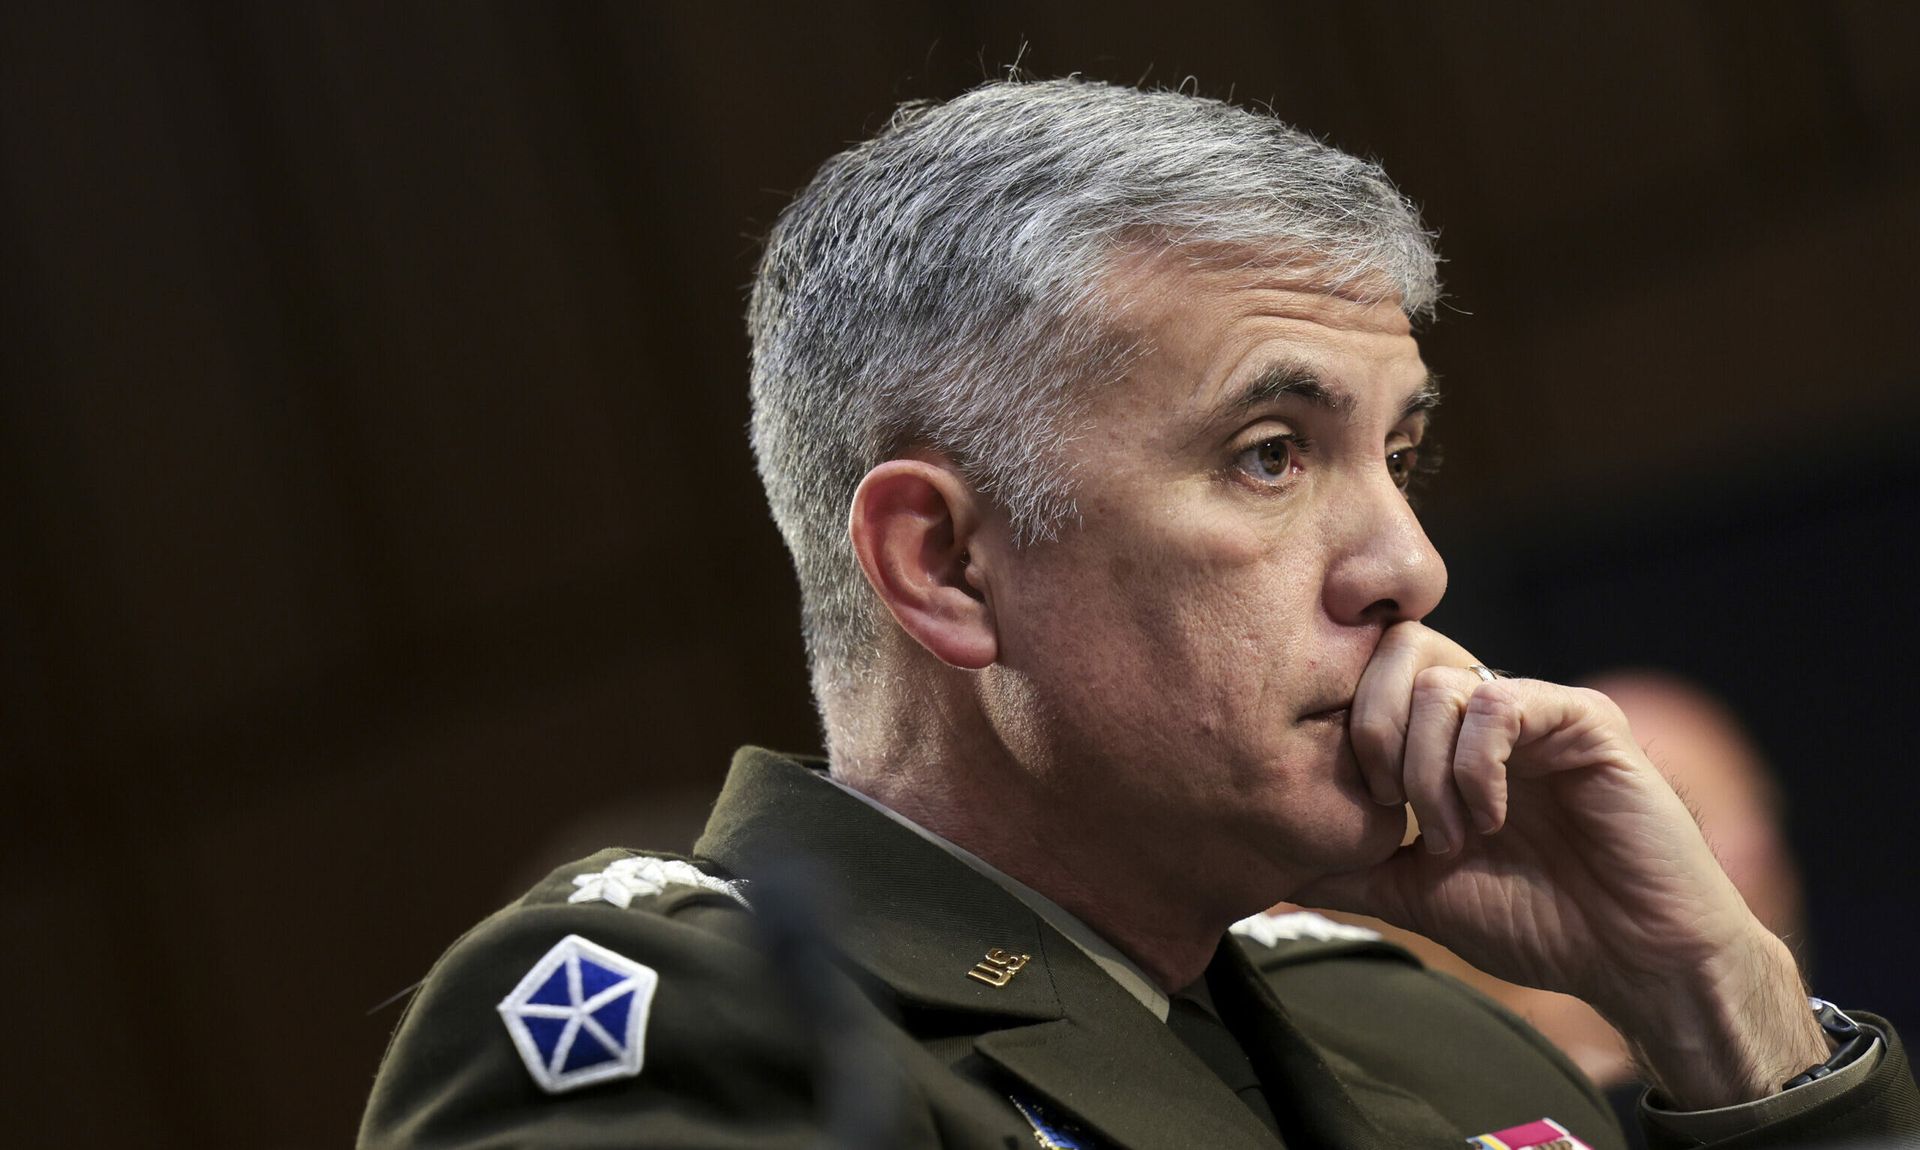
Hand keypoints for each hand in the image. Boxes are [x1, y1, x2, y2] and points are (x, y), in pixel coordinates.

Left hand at [1293, 622, 1826, 1107]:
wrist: (1634, 962)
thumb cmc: (1537, 925)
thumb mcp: (1415, 894)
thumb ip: (1347, 868)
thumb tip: (1266, 864)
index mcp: (1447, 736)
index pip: (1370, 676)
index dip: (1345, 730)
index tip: (1357, 806)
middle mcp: (1488, 708)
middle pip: (1395, 653)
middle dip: (1373, 734)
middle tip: (1392, 812)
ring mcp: (1537, 706)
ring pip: (1440, 682)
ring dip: (1427, 771)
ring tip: (1451, 837)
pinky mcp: (1584, 719)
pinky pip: (1498, 702)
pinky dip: (1475, 767)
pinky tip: (1490, 820)